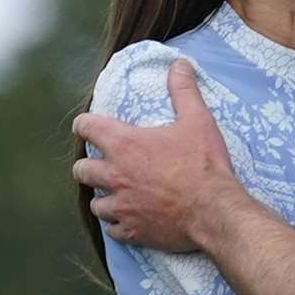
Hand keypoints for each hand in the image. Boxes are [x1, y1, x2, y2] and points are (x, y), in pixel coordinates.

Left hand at [72, 59, 236, 249]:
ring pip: (95, 203)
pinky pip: (112, 229)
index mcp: (124, 145)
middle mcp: (114, 175)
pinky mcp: (132, 231)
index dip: (85, 124)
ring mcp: (121, 206)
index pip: (86, 127)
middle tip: (101, 165)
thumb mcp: (197, 120)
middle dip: (87, 166)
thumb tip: (179, 64)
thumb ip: (183, 90)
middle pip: (81, 170)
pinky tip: (127, 220)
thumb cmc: (203, 164)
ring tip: (114, 195)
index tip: (88, 126)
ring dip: (102, 197)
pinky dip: (117, 224)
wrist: (214, 211)